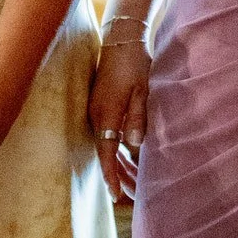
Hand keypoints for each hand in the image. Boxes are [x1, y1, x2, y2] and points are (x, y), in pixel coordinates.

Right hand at [89, 31, 149, 205]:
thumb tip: (134, 145)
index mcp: (106, 115)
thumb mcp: (142, 91)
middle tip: (128, 198)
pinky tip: (127, 160)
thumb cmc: (134, 64)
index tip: (116, 195)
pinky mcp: (100, 107)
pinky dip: (116, 151)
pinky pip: (107, 136)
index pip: (107, 154)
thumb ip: (137, 118)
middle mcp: (97, 117)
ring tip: (130, 185)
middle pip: (105, 154)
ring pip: (106, 146)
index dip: (112, 175)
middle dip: (116, 176)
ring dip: (118, 165)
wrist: (121, 40)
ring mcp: (96, 112)